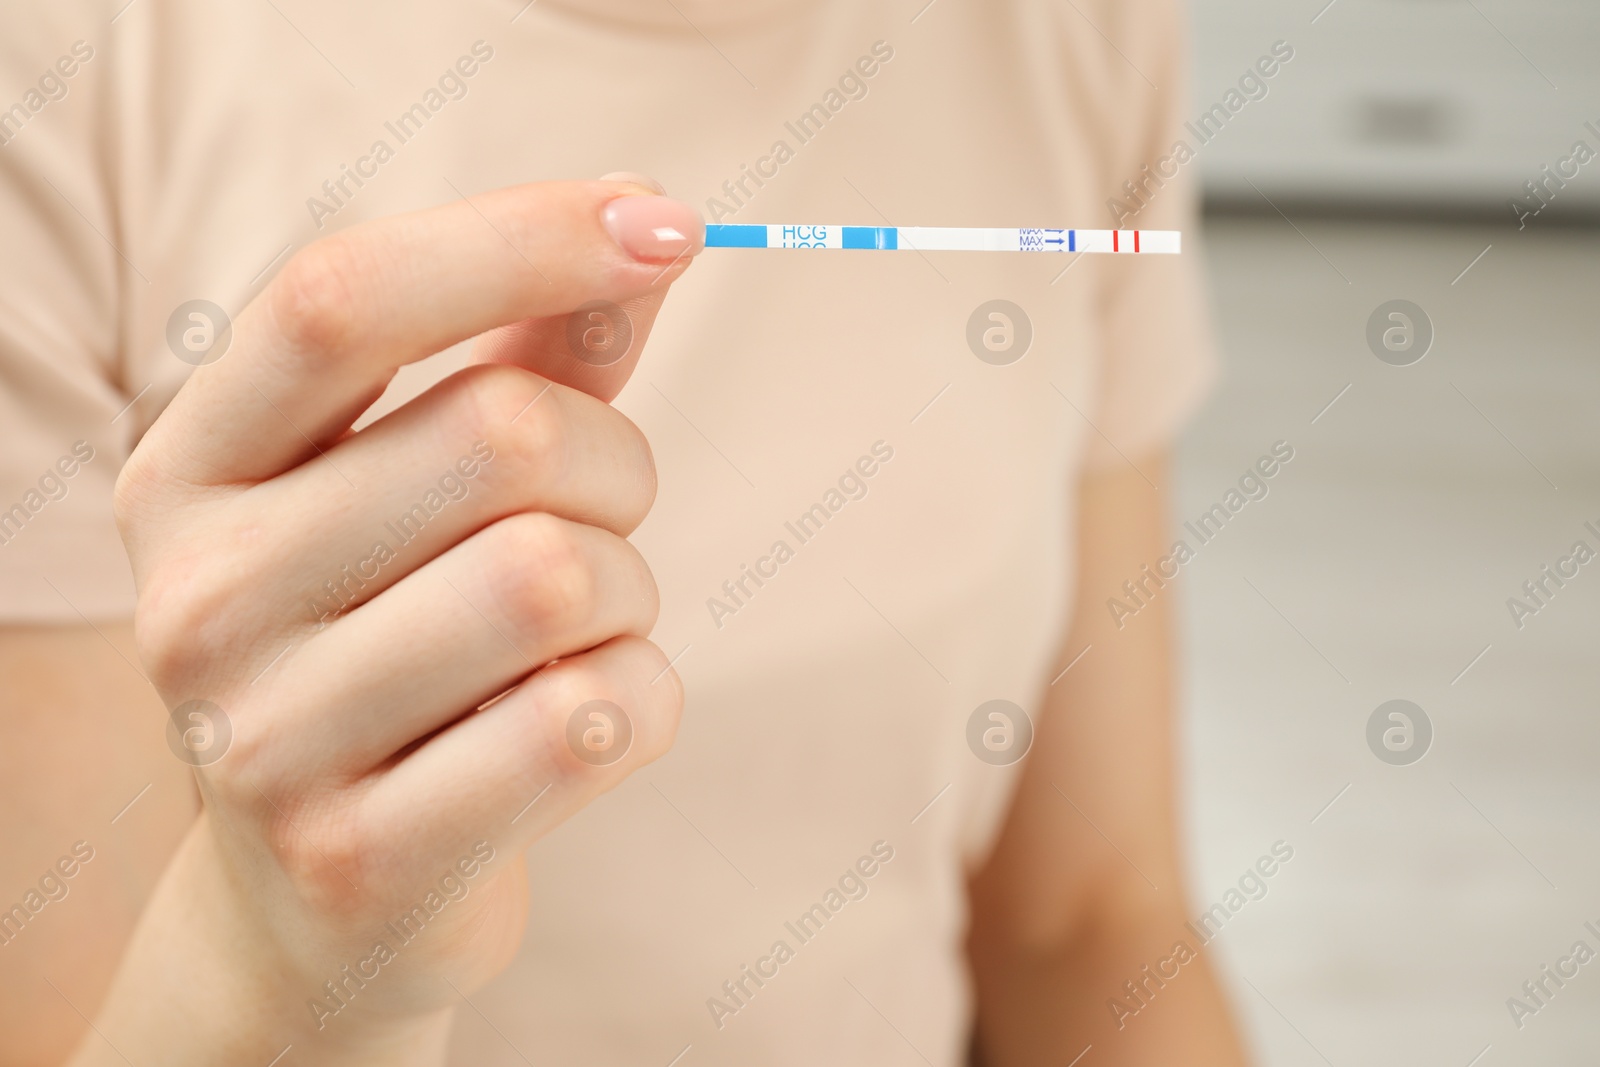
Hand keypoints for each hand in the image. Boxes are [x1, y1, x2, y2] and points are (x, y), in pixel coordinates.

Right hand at [89, 178, 701, 1064]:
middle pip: (503, 437)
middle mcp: (201, 594)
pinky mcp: (360, 861)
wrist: (321, 900)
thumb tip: (644, 219)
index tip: (664, 220)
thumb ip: (527, 353)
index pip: (343, 296)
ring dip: (628, 595)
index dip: (521, 236)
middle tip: (599, 527)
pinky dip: (643, 701)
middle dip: (617, 468)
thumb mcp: (423, 489)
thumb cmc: (397, 644)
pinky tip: (587, 724)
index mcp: (197, 467)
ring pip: (559, 580)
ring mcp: (265, 741)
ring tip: (575, 638)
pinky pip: (592, 720)